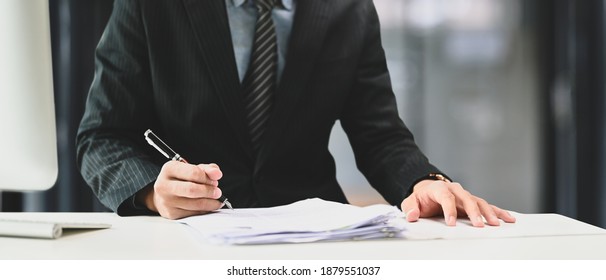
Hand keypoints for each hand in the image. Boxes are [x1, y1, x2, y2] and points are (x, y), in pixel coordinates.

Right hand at [140, 161, 223, 218]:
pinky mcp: (171, 214)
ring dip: (210, 203)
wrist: (164, 194)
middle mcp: (164, 185)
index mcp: (170, 169)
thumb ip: (206, 169)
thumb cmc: (180, 179)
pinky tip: (208, 206)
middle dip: (209, 191)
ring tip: (216, 200)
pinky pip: (193, 213)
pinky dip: (205, 210)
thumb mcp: (192, 168)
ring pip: (195, 204)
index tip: (215, 180)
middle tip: (218, 192)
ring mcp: (167, 201)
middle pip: (192, 190)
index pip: (193, 173)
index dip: (208, 178)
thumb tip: (216, 173)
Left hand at [401, 179, 515, 226]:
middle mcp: (455, 189)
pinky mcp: (472, 201)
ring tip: (496, 224)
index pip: (446, 197)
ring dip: (488, 212)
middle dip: (473, 212)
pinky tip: (508, 218)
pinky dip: (498, 211)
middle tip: (479, 225)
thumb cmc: (421, 198)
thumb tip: (412, 215)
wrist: (428, 191)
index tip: (451, 223)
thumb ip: (410, 208)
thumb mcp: (410, 202)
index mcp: (439, 188)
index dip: (449, 210)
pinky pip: (486, 205)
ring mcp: (465, 195)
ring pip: (479, 202)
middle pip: (466, 199)